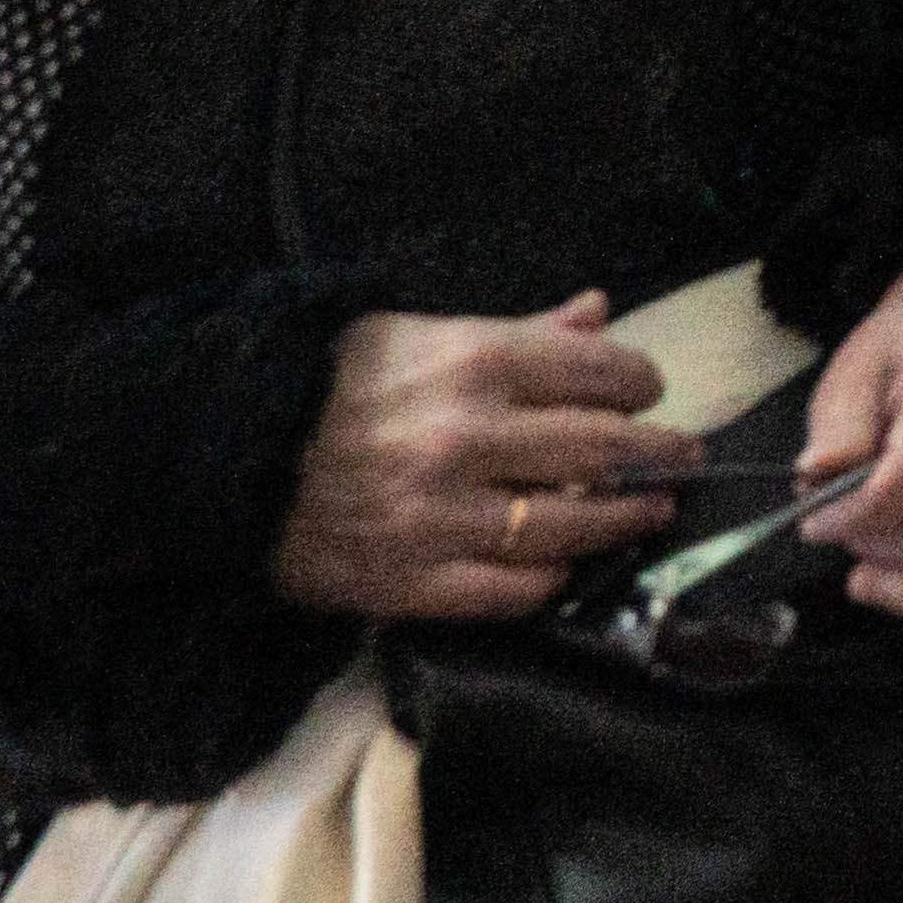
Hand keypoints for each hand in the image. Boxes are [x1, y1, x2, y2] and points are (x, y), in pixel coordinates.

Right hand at [273, 294, 692, 621]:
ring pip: (569, 525)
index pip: (599, 372)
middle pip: (602, 449)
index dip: (640, 384)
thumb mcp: (414, 334)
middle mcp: (467, 439)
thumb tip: (599, 312)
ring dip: (624, 519)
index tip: (648, 393)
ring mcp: (441, 516)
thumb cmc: (325, 388)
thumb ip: (517, 331)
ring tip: (649, 511)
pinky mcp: (411, 581)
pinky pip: (511, 590)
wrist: (220, 463)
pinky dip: (549, 579)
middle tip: (682, 458)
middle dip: (658, 453)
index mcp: (472, 363)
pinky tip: (564, 564)